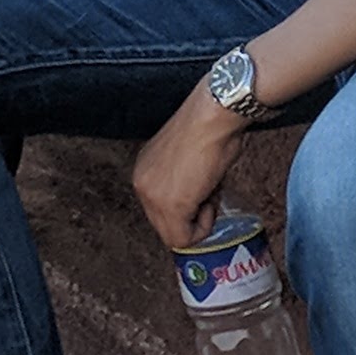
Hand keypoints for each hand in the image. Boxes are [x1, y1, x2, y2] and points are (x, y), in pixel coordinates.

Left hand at [131, 87, 248, 250]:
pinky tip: (211, 199)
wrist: (214, 115)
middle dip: (191, 218)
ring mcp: (153, 197)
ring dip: (199, 222)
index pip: (159, 209)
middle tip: (209, 195)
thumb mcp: (186, 157)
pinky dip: (204, 227)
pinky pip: (186, 238)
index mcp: (144, 170)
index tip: (204, 191)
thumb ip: (182, 179)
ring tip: (210, 191)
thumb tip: (197, 197)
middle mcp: (141, 184)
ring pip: (175, 235)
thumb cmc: (209, 126)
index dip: (187, 207)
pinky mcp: (172, 206)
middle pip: (164, 226)